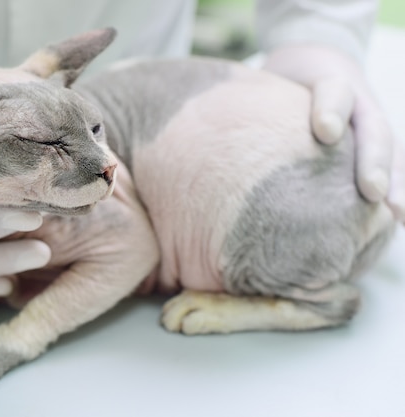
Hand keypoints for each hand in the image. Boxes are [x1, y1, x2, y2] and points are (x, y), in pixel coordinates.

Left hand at [263, 45, 404, 221]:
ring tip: (398, 213)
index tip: (326, 132)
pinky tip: (398, 219)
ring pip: (391, 147)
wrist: (314, 59)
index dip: (331, 108)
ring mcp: (371, 122)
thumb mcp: (268, 79)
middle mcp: (358, 101)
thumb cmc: (282, 80)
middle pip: (374, 126)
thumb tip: (206, 130)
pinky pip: (392, 162)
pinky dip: (397, 187)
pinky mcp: (374, 141)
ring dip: (397, 180)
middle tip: (372, 190)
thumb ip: (252, 101)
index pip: (333, 89)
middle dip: (373, 159)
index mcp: (329, 80)